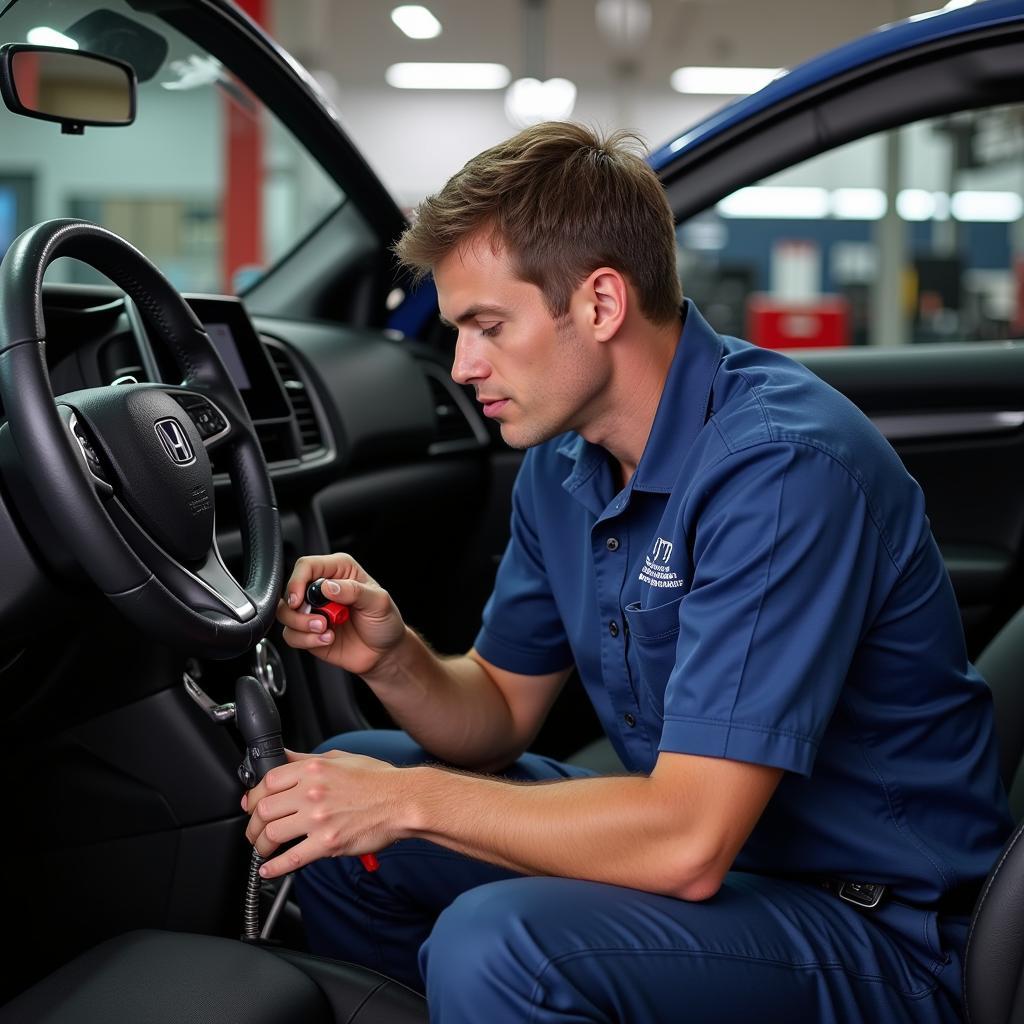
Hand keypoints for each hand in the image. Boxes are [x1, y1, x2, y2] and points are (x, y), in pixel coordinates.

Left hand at [242, 748, 408, 877]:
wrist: (402, 801)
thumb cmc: (377, 780)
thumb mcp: (340, 758)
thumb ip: (307, 760)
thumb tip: (285, 756)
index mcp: (313, 770)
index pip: (268, 781)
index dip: (253, 795)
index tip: (252, 804)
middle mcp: (312, 792)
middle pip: (264, 809)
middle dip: (253, 824)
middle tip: (253, 830)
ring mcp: (319, 819)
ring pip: (272, 834)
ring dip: (260, 845)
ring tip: (262, 849)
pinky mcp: (328, 843)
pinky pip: (292, 858)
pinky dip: (275, 868)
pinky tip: (268, 869)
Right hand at [275, 553, 406, 675]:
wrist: (384, 652)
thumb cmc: (384, 621)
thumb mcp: (379, 602)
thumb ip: (354, 591)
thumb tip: (328, 586)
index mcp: (338, 570)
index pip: (306, 566)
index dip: (297, 581)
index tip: (299, 599)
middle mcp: (321, 588)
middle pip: (290, 590)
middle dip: (299, 610)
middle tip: (321, 621)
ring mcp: (313, 610)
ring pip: (285, 613)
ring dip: (301, 625)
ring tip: (325, 630)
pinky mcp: (308, 631)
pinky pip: (291, 635)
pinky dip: (305, 640)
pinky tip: (326, 640)